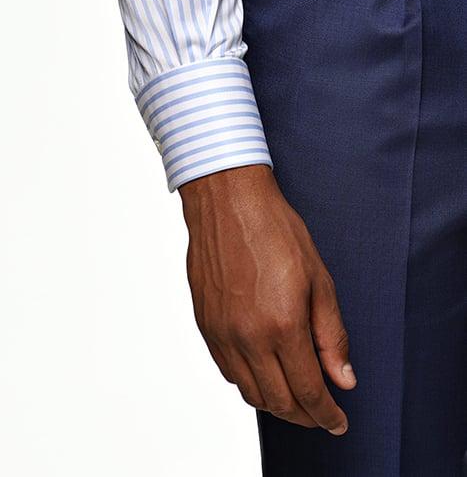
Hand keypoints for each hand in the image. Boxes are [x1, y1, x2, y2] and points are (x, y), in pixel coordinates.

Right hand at [179, 165, 355, 432]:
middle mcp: (247, 337)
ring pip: (249, 392)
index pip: (308, 391)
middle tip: (321, 413)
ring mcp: (222, 333)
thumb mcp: (318, 278)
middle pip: (278, 401)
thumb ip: (331, 334)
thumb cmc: (276, 230)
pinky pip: (227, 371)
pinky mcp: (205, 324)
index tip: (338, 422)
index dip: (326, 415)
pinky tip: (264, 371)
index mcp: (282, 324)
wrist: (228, 202)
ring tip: (296, 395)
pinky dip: (249, 382)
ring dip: (276, 403)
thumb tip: (343, 379)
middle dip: (305, 416)